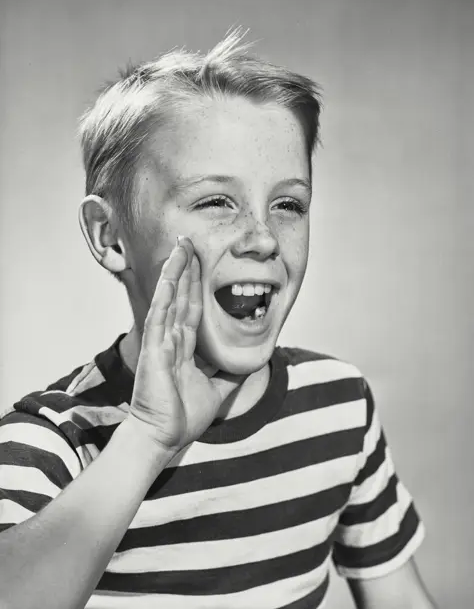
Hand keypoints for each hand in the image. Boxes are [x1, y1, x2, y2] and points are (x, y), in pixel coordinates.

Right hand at [128, 237, 228, 452]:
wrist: (163, 437)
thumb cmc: (183, 417)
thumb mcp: (217, 390)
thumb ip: (231, 373)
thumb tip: (251, 362)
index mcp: (183, 347)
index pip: (192, 308)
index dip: (197, 284)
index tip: (201, 262)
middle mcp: (171, 338)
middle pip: (182, 296)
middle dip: (187, 268)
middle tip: (190, 241)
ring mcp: (161, 341)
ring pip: (171, 298)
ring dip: (176, 271)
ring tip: (182, 246)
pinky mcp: (154, 348)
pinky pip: (160, 314)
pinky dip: (166, 292)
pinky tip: (171, 272)